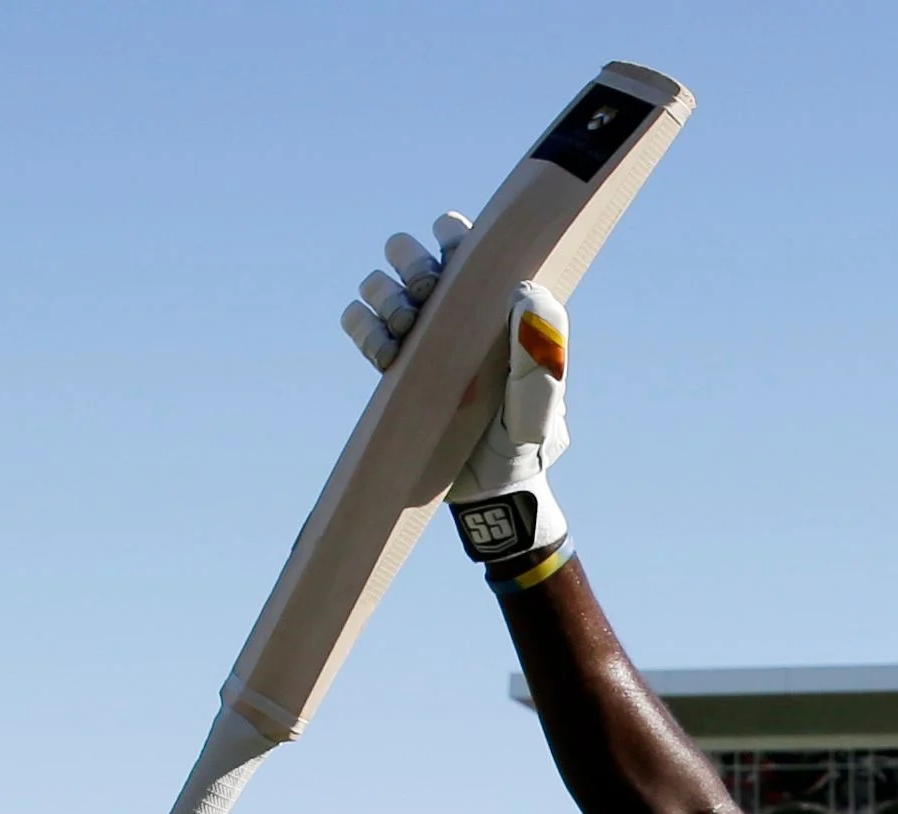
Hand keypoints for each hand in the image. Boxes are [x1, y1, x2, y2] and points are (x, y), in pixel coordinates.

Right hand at [338, 216, 572, 569]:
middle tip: (427, 294)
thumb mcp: (540, 406)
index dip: (452, 235)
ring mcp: (418, 334)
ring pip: (378, 281)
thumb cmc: (525, 445)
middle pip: (409, 249)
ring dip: (384, 296)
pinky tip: (387, 358)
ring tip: (405, 334)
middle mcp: (453, 309)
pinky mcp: (390, 362)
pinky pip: (357, 321)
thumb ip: (539, 356)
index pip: (466, 240)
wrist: (488, 494)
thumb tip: (525, 294)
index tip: (458, 264)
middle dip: (410, 262)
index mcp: (492, 302)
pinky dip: (362, 328)